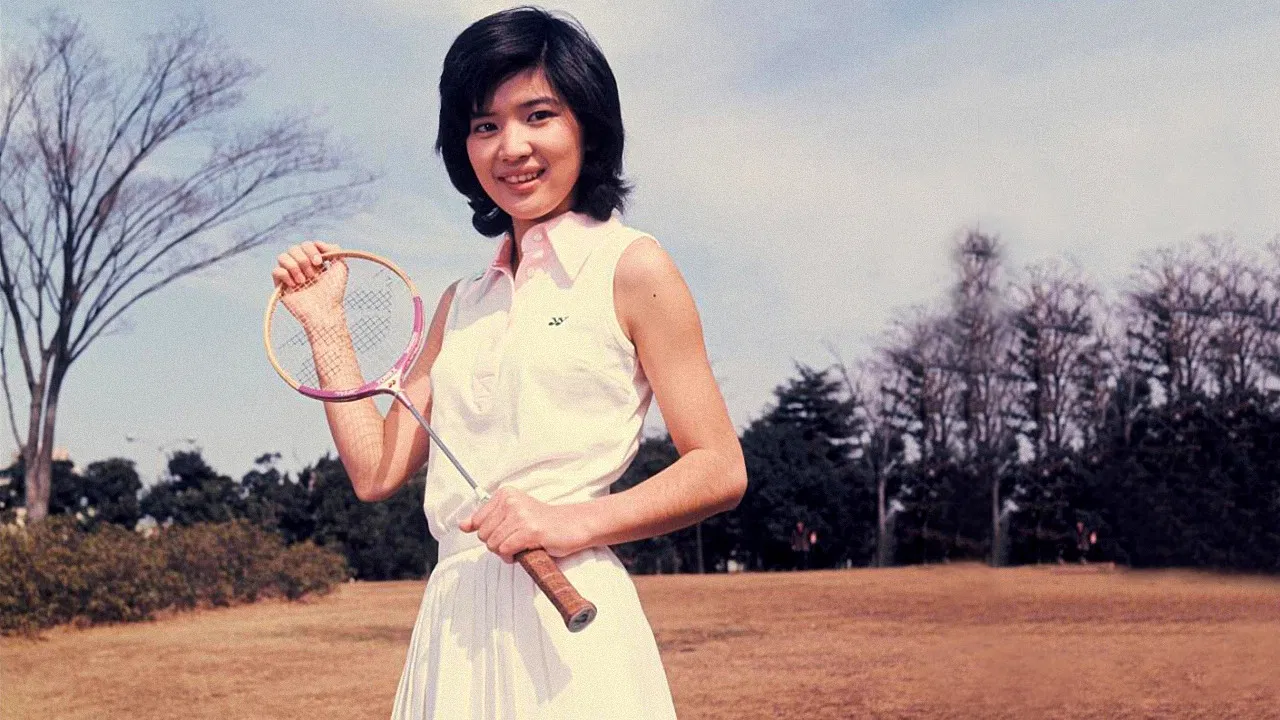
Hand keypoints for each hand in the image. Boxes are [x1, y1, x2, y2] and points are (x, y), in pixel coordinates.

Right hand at [272, 241, 346, 324]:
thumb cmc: (334, 293)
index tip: (320, 262)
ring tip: (304, 281)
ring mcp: (290, 276)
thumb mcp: (341, 268)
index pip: (306, 244)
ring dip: (295, 266)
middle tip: (313, 275)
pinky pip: (275, 271)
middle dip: (304, 259)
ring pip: (282, 256)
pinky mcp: (280, 286)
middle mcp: (301, 267)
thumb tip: (319, 243)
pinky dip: (286, 276)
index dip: (311, 249)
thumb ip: (334, 250)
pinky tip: (295, 286)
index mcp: (313, 262)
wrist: (325, 311)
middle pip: (293, 248)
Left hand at [459, 487, 591, 562]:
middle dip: (497, 544)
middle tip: (516, 541)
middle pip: (483, 535)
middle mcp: (511, 501)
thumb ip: (486, 519)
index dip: (490, 533)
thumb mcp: (512, 516)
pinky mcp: (530, 530)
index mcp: (505, 494)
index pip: (478, 522)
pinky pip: (505, 550)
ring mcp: (521, 515)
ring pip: (493, 544)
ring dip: (505, 552)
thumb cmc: (543, 522)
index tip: (507, 532)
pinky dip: (512, 556)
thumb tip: (462, 525)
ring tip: (521, 546)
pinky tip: (525, 550)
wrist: (572, 525)